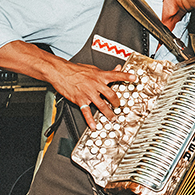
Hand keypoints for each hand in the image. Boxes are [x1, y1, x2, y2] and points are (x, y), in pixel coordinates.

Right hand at [0, 40, 130, 129]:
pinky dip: (91, 120)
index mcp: (100, 76)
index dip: (126, 77)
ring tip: (113, 118)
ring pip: (102, 105)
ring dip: (109, 113)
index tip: (134, 78)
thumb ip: (106, 71)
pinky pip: (87, 111)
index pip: (116, 75)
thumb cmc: (76, 70)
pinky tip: (94, 126)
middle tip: (120, 106)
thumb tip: (118, 69)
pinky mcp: (80, 99)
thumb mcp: (93, 68)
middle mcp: (96, 85)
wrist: (60, 71)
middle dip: (117, 102)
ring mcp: (88, 93)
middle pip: (112, 95)